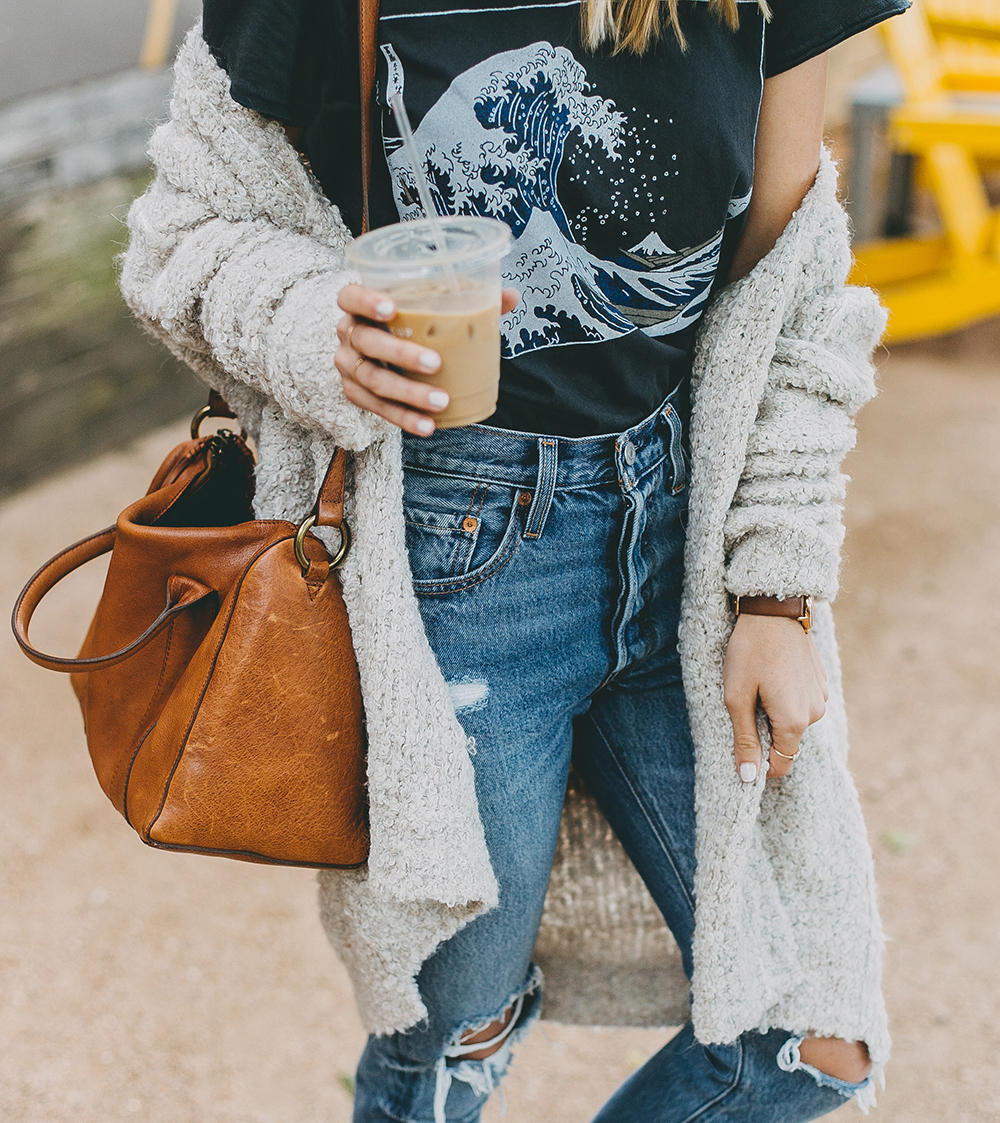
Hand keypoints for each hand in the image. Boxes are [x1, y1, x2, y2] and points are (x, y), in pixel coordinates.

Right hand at [335, 284, 519, 436]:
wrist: (381, 354)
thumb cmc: (409, 324)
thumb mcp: (429, 309)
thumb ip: (467, 301)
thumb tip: (511, 296)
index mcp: (359, 306)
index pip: (349, 296)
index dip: (365, 301)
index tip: (391, 309)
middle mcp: (348, 334)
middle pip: (366, 342)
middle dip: (400, 354)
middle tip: (435, 363)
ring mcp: (348, 366)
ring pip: (372, 381)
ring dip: (408, 394)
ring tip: (441, 401)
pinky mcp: (354, 393)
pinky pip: (376, 409)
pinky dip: (403, 418)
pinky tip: (428, 425)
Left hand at [722, 614, 827, 782]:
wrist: (774, 609)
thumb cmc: (750, 651)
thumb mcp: (737, 697)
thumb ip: (744, 740)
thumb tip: (748, 779)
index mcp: (794, 721)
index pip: (781, 764)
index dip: (760, 764)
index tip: (741, 746)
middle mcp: (815, 713)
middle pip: (786, 741)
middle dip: (764, 732)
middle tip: (744, 703)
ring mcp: (820, 696)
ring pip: (793, 720)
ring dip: (774, 712)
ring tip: (757, 684)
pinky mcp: (820, 681)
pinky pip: (800, 702)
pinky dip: (784, 697)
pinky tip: (771, 674)